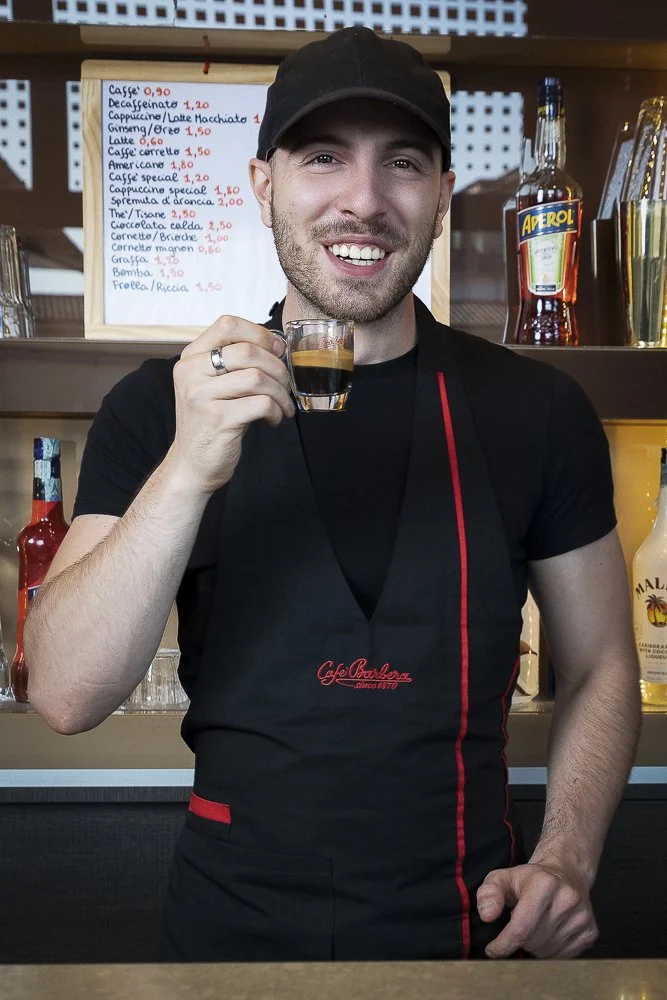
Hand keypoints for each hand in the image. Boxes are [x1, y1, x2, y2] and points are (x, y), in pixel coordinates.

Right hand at [166, 314, 293, 495]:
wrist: (192, 464)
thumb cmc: (213, 421)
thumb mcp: (216, 385)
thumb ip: (237, 363)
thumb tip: (278, 345)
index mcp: (191, 358)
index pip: (227, 325)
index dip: (260, 333)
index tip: (278, 350)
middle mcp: (191, 372)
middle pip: (248, 351)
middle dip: (278, 368)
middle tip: (286, 386)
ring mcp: (201, 396)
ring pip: (257, 378)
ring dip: (280, 393)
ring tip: (283, 406)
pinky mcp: (218, 419)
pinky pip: (261, 404)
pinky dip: (276, 411)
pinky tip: (273, 419)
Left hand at [476, 862, 597, 958]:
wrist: (565, 873)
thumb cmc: (529, 879)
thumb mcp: (503, 877)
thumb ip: (489, 893)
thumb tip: (486, 915)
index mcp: (544, 884)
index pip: (522, 927)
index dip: (504, 943)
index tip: (492, 950)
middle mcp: (567, 899)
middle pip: (533, 941)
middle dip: (519, 940)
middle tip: (518, 924)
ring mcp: (582, 916)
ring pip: (547, 952)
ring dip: (534, 946)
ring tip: (534, 926)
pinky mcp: (590, 931)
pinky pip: (563, 957)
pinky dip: (550, 951)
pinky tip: (548, 932)